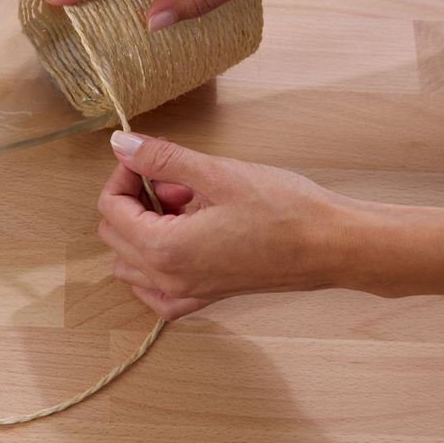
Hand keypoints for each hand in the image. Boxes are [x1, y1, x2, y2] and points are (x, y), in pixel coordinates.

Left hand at [97, 131, 356, 319]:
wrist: (333, 246)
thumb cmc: (284, 209)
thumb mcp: (218, 173)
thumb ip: (162, 159)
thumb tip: (120, 144)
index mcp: (165, 249)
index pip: (110, 209)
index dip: (125, 175)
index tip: (151, 158)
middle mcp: (168, 280)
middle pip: (115, 235)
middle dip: (136, 199)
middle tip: (177, 179)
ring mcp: (186, 294)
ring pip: (132, 262)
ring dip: (145, 229)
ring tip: (187, 205)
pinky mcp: (206, 298)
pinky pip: (157, 291)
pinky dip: (156, 265)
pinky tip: (185, 238)